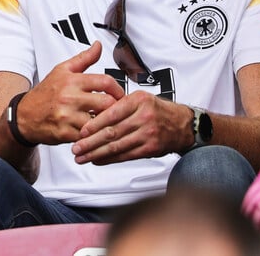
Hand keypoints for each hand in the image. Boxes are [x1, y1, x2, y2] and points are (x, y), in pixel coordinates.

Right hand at [17, 42, 123, 144]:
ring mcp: (67, 116)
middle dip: (115, 108)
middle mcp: (69, 97)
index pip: (105, 82)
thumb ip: (83, 58)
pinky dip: (94, 135)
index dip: (118, 89)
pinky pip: (89, 136)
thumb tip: (98, 45)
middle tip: (117, 110)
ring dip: (106, 123)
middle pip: (107, 103)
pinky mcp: (65, 134)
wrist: (24, 115)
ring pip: (100, 121)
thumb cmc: (45, 93)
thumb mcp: (61, 71)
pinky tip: (94, 131)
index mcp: (71, 81)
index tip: (120, 95)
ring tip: (106, 121)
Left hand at [72, 91, 190, 165]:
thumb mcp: (139, 99)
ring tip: (82, 157)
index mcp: (138, 101)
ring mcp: (148, 134)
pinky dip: (109, 159)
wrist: (183, 124)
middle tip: (76, 148)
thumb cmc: (157, 110)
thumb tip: (92, 115)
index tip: (80, 132)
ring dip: (96, 153)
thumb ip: (118, 105)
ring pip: (117, 146)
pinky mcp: (151, 148)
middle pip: (112, 132)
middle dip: (90, 142)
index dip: (93, 124)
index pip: (111, 114)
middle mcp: (144, 117)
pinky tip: (98, 160)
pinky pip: (126, 155)